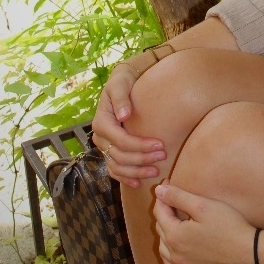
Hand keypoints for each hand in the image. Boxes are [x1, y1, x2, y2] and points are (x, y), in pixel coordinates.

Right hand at [91, 63, 166, 187]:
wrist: (124, 82)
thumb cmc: (124, 81)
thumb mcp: (121, 82)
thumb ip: (121, 97)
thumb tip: (123, 116)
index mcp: (101, 121)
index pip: (120, 140)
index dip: (140, 146)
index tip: (160, 145)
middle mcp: (100, 137)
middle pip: (120, 155)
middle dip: (142, 159)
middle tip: (163, 156)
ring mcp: (104, 146)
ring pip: (117, 166)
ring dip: (136, 172)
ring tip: (155, 171)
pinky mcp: (110, 151)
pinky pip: (114, 170)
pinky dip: (125, 178)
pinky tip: (138, 183)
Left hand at [154, 182, 258, 263]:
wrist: (250, 255)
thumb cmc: (229, 226)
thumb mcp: (204, 206)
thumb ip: (179, 197)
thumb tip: (158, 191)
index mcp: (175, 236)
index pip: (160, 212)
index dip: (163, 196)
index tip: (169, 184)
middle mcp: (174, 255)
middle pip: (161, 229)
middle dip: (165, 213)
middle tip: (175, 200)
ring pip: (165, 250)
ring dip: (166, 234)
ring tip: (176, 222)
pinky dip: (171, 258)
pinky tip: (176, 253)